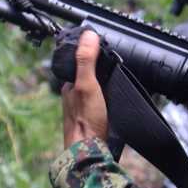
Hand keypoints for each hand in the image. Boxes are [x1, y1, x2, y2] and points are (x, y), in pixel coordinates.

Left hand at [60, 30, 108, 147]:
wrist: (90, 152)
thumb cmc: (86, 120)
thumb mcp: (88, 85)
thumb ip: (87, 60)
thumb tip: (88, 34)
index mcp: (69, 85)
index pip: (81, 63)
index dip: (93, 54)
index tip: (107, 46)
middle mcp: (73, 96)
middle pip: (89, 76)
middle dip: (101, 69)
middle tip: (117, 63)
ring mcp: (82, 108)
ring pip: (95, 89)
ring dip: (106, 84)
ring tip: (118, 79)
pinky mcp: (93, 120)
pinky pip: (100, 102)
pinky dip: (108, 97)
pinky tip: (115, 101)